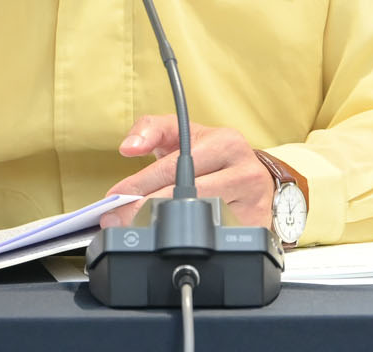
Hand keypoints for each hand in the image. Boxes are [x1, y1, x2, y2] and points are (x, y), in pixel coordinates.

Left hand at [99, 115, 272, 231]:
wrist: (252, 176)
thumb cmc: (212, 155)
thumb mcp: (183, 133)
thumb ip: (151, 129)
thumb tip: (129, 146)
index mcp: (225, 143)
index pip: (173, 167)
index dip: (139, 184)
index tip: (116, 198)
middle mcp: (243, 171)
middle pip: (184, 197)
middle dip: (143, 210)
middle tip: (118, 219)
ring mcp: (253, 203)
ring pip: (198, 221)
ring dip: (163, 229)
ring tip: (138, 229)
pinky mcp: (256, 228)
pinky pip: (217, 239)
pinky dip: (191, 242)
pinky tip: (172, 241)